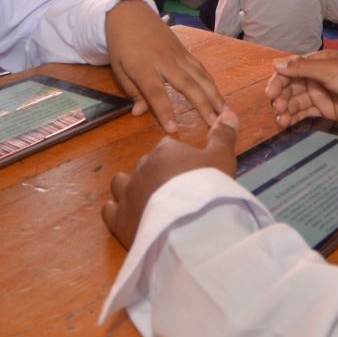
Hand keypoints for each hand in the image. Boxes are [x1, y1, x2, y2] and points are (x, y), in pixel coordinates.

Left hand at [101, 112, 237, 248]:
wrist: (189, 222)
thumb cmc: (207, 185)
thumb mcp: (222, 157)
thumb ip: (223, 135)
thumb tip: (229, 114)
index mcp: (165, 151)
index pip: (167, 147)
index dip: (177, 158)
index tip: (188, 171)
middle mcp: (142, 167)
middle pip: (145, 164)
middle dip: (156, 173)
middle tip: (174, 189)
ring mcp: (128, 193)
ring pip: (121, 182)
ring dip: (130, 187)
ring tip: (147, 199)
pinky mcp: (119, 219)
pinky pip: (109, 210)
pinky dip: (117, 211)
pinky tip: (128, 216)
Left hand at [104, 0, 230, 132]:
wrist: (130, 14)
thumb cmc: (121, 45)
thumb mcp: (119, 69)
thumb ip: (132, 92)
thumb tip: (140, 113)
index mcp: (143, 67)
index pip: (155, 92)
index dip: (164, 111)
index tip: (173, 128)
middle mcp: (164, 61)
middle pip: (187, 84)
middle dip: (202, 105)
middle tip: (215, 124)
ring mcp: (178, 55)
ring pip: (200, 76)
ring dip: (214, 95)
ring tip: (225, 113)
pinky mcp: (185, 51)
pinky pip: (201, 68)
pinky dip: (211, 83)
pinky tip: (218, 95)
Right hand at [265, 51, 337, 128]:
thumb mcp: (329, 69)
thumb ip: (302, 68)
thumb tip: (276, 63)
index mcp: (317, 63)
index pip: (290, 71)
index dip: (278, 81)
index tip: (271, 93)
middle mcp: (316, 78)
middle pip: (290, 87)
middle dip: (281, 97)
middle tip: (278, 107)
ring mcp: (320, 95)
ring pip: (295, 102)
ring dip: (285, 110)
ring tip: (281, 120)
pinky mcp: (326, 111)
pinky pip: (305, 114)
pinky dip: (294, 118)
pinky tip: (286, 124)